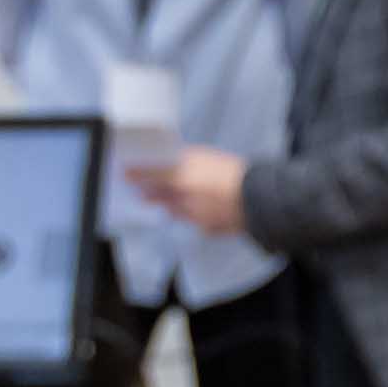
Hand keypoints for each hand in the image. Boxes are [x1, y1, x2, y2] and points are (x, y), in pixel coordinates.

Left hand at [129, 145, 248, 235]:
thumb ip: (191, 160)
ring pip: (176, 212)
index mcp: (184, 177)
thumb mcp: (212, 157)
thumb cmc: (239, 174)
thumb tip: (178, 159)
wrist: (261, 199)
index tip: (126, 174)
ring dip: (172, 206)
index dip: (137, 175)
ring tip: (174, 202)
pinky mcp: (208, 229)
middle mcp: (184, 199)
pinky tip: (203, 212)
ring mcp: (195, 216)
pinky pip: (196, 223)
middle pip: (160, 197)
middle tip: (144, 193)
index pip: (152, 175)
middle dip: (151, 195)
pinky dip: (196, 217)